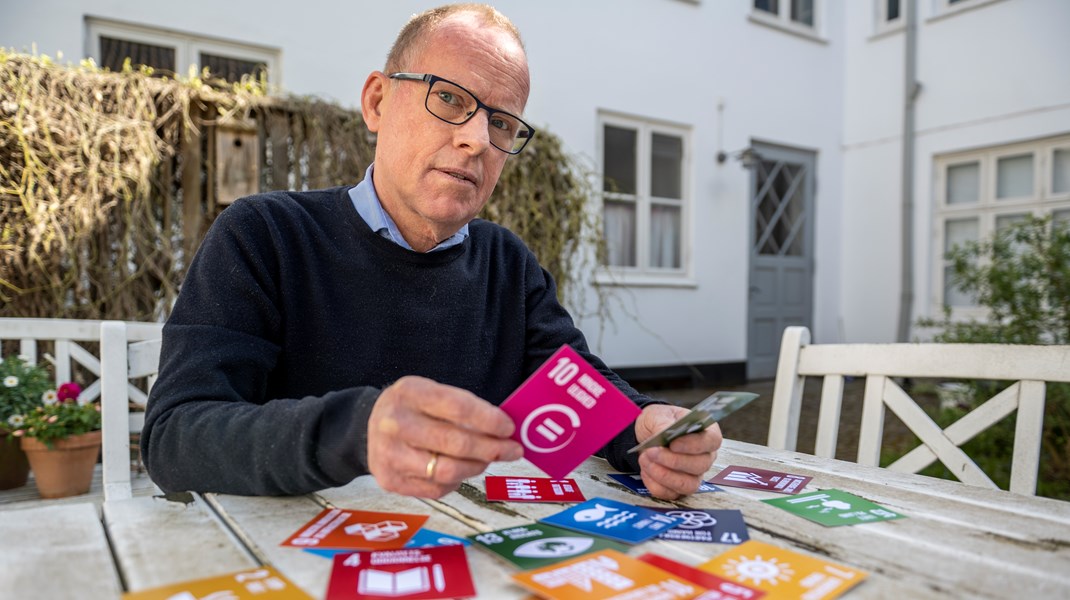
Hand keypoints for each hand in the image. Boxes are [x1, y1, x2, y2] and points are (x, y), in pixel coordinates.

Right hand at [367, 376, 523, 497]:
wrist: (367, 426)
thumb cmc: (412, 408)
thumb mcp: (431, 392)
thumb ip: (464, 407)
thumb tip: (504, 430)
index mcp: (409, 393)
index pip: (458, 407)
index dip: (489, 420)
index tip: (509, 428)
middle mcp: (394, 424)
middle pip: (455, 443)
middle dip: (491, 448)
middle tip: (512, 450)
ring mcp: (389, 454)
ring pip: (448, 471)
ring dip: (476, 467)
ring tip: (487, 459)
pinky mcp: (390, 480)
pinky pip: (436, 488)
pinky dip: (457, 481)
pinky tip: (461, 470)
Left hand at [634, 404, 721, 499]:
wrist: (644, 435)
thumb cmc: (658, 422)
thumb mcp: (659, 415)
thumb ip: (663, 423)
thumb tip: (664, 433)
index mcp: (706, 433)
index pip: (712, 441)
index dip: (694, 445)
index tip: (673, 444)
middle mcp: (705, 456)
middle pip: (700, 465)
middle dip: (673, 461)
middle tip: (652, 452)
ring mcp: (694, 475)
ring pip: (688, 484)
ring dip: (664, 475)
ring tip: (645, 460)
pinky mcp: (679, 488)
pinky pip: (670, 493)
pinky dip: (654, 483)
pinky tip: (645, 469)